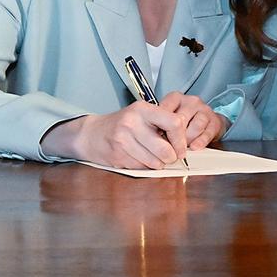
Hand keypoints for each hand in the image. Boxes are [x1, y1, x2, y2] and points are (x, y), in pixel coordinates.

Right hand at [41, 100, 189, 169]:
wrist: (91, 134)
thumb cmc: (122, 125)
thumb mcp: (141, 115)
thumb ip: (162, 124)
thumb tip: (184, 143)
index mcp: (142, 109)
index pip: (175, 123)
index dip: (182, 140)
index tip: (181, 147)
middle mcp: (132, 122)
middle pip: (166, 149)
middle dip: (170, 157)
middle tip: (168, 156)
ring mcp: (123, 139)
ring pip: (155, 162)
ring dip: (157, 163)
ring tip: (149, 155)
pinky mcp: (117, 154)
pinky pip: (142, 167)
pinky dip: (143, 166)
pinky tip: (136, 157)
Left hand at [159, 91, 226, 149]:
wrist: (207, 123)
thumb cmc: (184, 121)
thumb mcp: (169, 118)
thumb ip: (161, 123)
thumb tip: (152, 137)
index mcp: (175, 98)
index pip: (164, 109)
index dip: (159, 126)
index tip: (156, 137)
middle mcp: (190, 101)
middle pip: (180, 119)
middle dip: (174, 136)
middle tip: (169, 147)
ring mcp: (204, 109)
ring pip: (195, 126)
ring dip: (188, 139)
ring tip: (182, 148)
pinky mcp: (215, 120)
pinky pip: (207, 133)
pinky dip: (199, 142)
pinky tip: (194, 147)